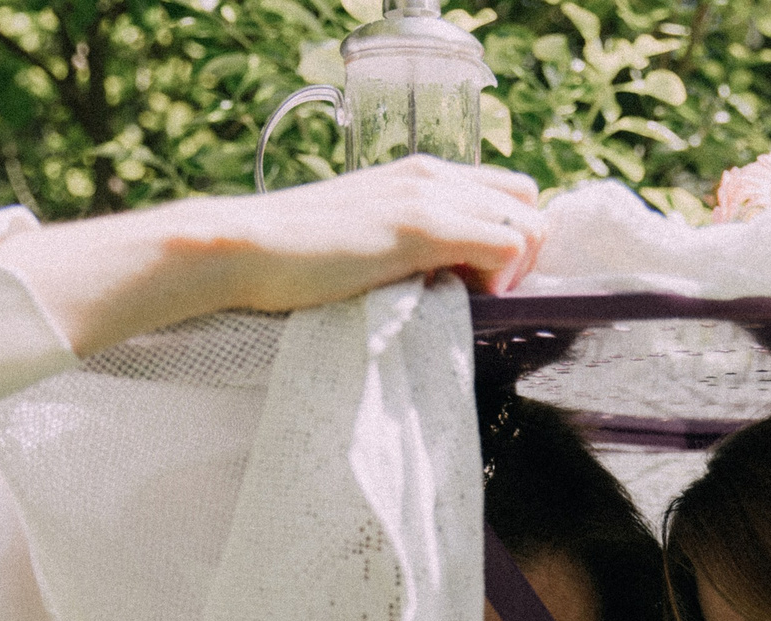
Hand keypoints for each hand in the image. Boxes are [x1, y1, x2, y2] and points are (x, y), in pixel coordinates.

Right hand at [0, 157, 547, 357]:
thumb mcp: (366, 240)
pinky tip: (460, 298)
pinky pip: (506, 244)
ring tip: (468, 297)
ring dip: (514, 267)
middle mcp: (432, 173)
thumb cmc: (295, 259)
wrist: (242, 249)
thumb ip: (409, 247)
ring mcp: (428, 195)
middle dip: (524, 250)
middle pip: (528, 201)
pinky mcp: (420, 225)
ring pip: (527, 221)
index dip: (510, 237)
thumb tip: (446, 279)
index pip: (506, 192)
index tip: (482, 280)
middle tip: (483, 292)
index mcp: (420, 174)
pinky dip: (499, 278)